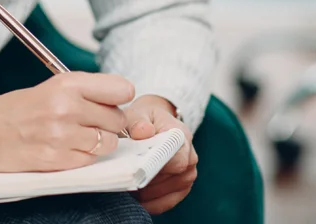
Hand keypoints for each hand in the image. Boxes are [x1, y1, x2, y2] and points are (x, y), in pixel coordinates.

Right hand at [0, 72, 134, 172]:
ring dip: (97, 142)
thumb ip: (85, 93)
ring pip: (108, 143)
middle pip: (118, 119)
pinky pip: (90, 161)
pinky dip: (82, 158)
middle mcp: (67, 107)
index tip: (112, 102)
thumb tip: (122, 101)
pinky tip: (64, 149)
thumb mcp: (50, 88)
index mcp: (66, 83)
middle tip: (89, 122)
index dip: (119, 98)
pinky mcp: (57, 160)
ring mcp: (62, 136)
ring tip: (74, 136)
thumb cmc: (13, 111)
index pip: (122, 89)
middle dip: (109, 123)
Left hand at [126, 95, 197, 214]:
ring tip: (127, 187)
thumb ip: (138, 121)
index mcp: (181, 135)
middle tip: (125, 181)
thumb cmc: (143, 119)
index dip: (156, 168)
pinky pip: (168, 202)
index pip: (177, 159)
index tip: (136, 170)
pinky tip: (136, 199)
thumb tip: (143, 131)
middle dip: (148, 181)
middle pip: (173, 178)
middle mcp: (190, 155)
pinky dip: (151, 203)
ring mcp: (188, 173)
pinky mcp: (182, 187)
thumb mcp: (138, 113)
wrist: (152, 123)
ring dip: (147, 194)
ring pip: (169, 193)